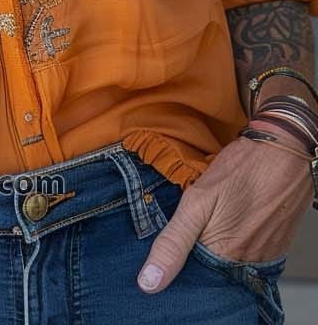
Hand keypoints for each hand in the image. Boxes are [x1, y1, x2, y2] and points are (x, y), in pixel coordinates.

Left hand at [136, 125, 312, 291]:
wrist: (285, 150)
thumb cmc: (242, 169)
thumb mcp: (198, 200)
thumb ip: (174, 242)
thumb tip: (149, 283)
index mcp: (224, 258)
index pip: (192, 280)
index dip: (177, 265)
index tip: (168, 247)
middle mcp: (247, 266)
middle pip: (213, 272)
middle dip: (197, 254)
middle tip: (194, 224)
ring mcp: (264, 256)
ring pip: (230, 262)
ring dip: (218, 246)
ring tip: (214, 218)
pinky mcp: (275, 245)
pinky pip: (249, 253)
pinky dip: (236, 240)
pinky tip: (231, 219)